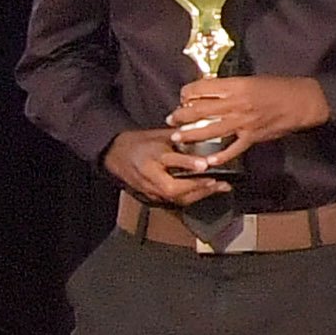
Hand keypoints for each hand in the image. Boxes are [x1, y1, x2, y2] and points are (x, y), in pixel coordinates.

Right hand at [104, 126, 226, 206]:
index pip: (170, 160)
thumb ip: (181, 137)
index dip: (188, 163)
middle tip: (218, 181)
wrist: (115, 154)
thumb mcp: (160, 135)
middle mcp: (149, 175)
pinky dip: (192, 197)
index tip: (205, 164)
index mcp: (151, 155)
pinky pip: (173, 201)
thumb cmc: (141, 142)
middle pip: (172, 188)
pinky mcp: (151, 196)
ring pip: (175, 198)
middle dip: (197, 186)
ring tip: (220, 188)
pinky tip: (207, 192)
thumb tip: (207, 133)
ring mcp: (149, 188)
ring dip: (199, 194)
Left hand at [164, 71, 333, 167]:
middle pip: (199, 110)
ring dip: (190, 135)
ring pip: (209, 130)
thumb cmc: (281, 87)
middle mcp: (236, 104)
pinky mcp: (252, 136)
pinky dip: (219, 156)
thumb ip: (232, 88)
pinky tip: (208, 160)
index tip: (184, 97)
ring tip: (178, 137)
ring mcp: (243, 122)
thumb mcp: (254, 80)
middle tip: (172, 119)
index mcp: (237, 86)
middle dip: (181, 115)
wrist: (305, 101)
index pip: (202, 88)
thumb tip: (210, 93)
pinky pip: (232, 148)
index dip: (188, 92)